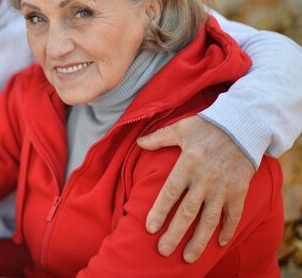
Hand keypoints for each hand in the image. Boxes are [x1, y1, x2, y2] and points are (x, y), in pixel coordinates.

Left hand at [137, 115, 254, 262]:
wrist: (244, 126)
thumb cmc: (208, 126)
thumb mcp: (181, 128)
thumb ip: (159, 138)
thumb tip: (139, 143)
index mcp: (188, 164)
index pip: (170, 192)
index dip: (160, 211)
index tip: (150, 228)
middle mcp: (204, 179)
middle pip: (187, 212)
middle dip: (175, 234)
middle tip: (163, 251)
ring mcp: (223, 188)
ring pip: (209, 220)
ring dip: (199, 240)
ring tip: (189, 258)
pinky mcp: (239, 191)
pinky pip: (233, 215)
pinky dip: (227, 230)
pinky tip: (220, 244)